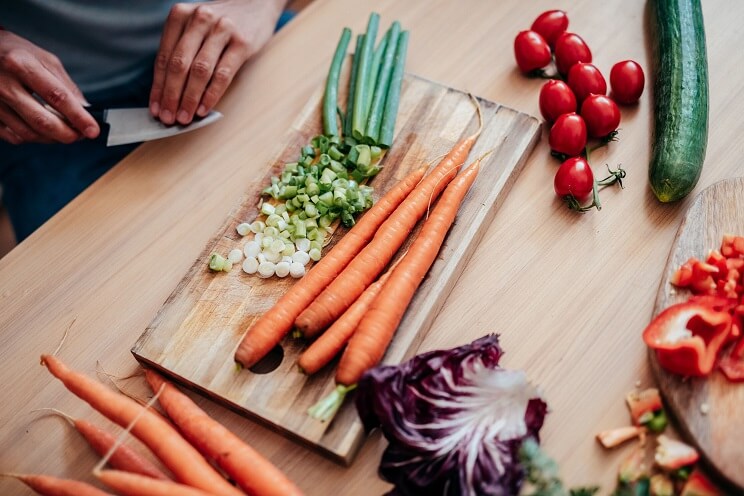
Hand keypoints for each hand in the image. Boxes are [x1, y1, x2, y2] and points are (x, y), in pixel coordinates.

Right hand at [0, 30, 98, 144]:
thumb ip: (66, 85)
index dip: (78, 117)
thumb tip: (84, 110)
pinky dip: (33, 137)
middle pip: (41, 120)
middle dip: (67, 134)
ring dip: (52, 138)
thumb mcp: (43, 59)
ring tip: (63, 131)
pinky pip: (14, 136)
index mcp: (21, 64)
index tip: (92, 130)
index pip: (56, 96)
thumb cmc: (15, 53)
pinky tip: (41, 130)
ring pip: (28, 133)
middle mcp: (4, 84)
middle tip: (80, 135)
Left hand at [150, 0, 283, 125]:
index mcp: (180, 15)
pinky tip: (204, 108)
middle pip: (180, 64)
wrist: (256, 4)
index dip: (158, 87)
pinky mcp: (243, 42)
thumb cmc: (221, 23)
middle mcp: (199, 19)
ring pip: (200, 71)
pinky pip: (223, 74)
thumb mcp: (196, 28)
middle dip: (171, 95)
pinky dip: (211, 95)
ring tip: (184, 118)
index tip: (156, 109)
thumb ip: (181, 51)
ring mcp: (222, 29)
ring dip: (190, 98)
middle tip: (168, 118)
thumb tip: (167, 92)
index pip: (164, 57)